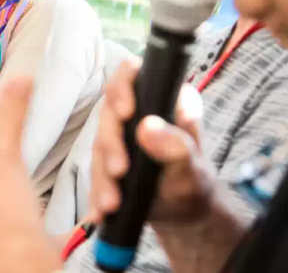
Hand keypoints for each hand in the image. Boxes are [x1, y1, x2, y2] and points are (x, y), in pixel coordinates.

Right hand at [90, 61, 214, 226]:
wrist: (183, 213)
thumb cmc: (193, 181)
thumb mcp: (193, 167)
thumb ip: (177, 146)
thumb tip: (148, 127)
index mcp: (162, 99)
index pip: (134, 74)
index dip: (124, 85)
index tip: (126, 111)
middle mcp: (136, 112)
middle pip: (109, 112)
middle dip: (111, 143)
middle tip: (119, 170)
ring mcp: (118, 136)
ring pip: (98, 144)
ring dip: (102, 175)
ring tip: (112, 202)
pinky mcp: (105, 160)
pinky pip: (94, 172)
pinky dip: (96, 193)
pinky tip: (101, 211)